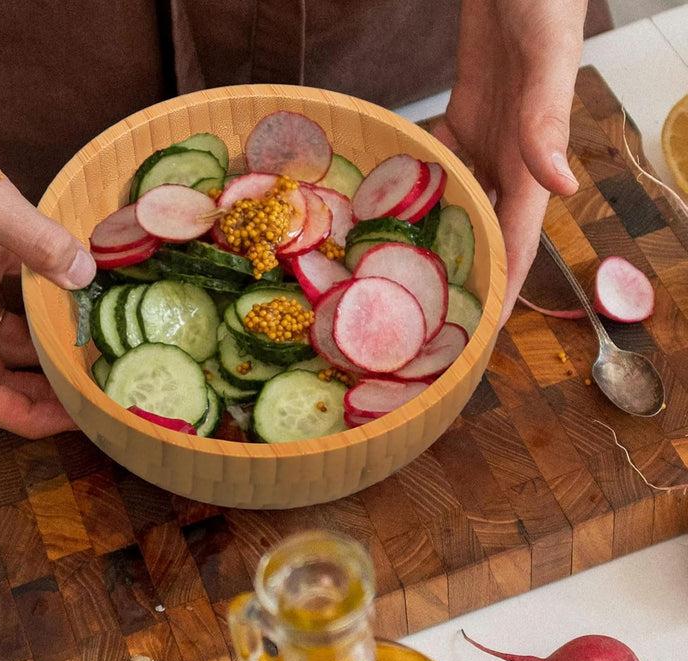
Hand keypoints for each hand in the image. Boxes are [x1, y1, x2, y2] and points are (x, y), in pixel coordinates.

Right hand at [0, 45, 95, 437]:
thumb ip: (34, 239)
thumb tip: (83, 276)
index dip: (27, 417)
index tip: (74, 418)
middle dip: (44, 393)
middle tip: (97, 392)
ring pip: (6, 341)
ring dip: (47, 352)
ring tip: (97, 355)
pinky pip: (12, 299)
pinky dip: (44, 305)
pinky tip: (80, 299)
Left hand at [434, 0, 586, 323]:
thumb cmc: (542, 2)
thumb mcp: (546, 62)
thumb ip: (548, 122)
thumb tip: (561, 186)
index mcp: (531, 163)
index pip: (519, 244)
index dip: (502, 292)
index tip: (479, 337)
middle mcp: (507, 161)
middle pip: (486, 236)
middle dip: (466, 282)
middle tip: (429, 321)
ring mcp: (483, 140)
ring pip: (460, 204)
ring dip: (437, 242)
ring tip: (404, 278)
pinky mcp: (461, 116)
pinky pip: (437, 162)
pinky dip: (416, 187)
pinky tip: (389, 207)